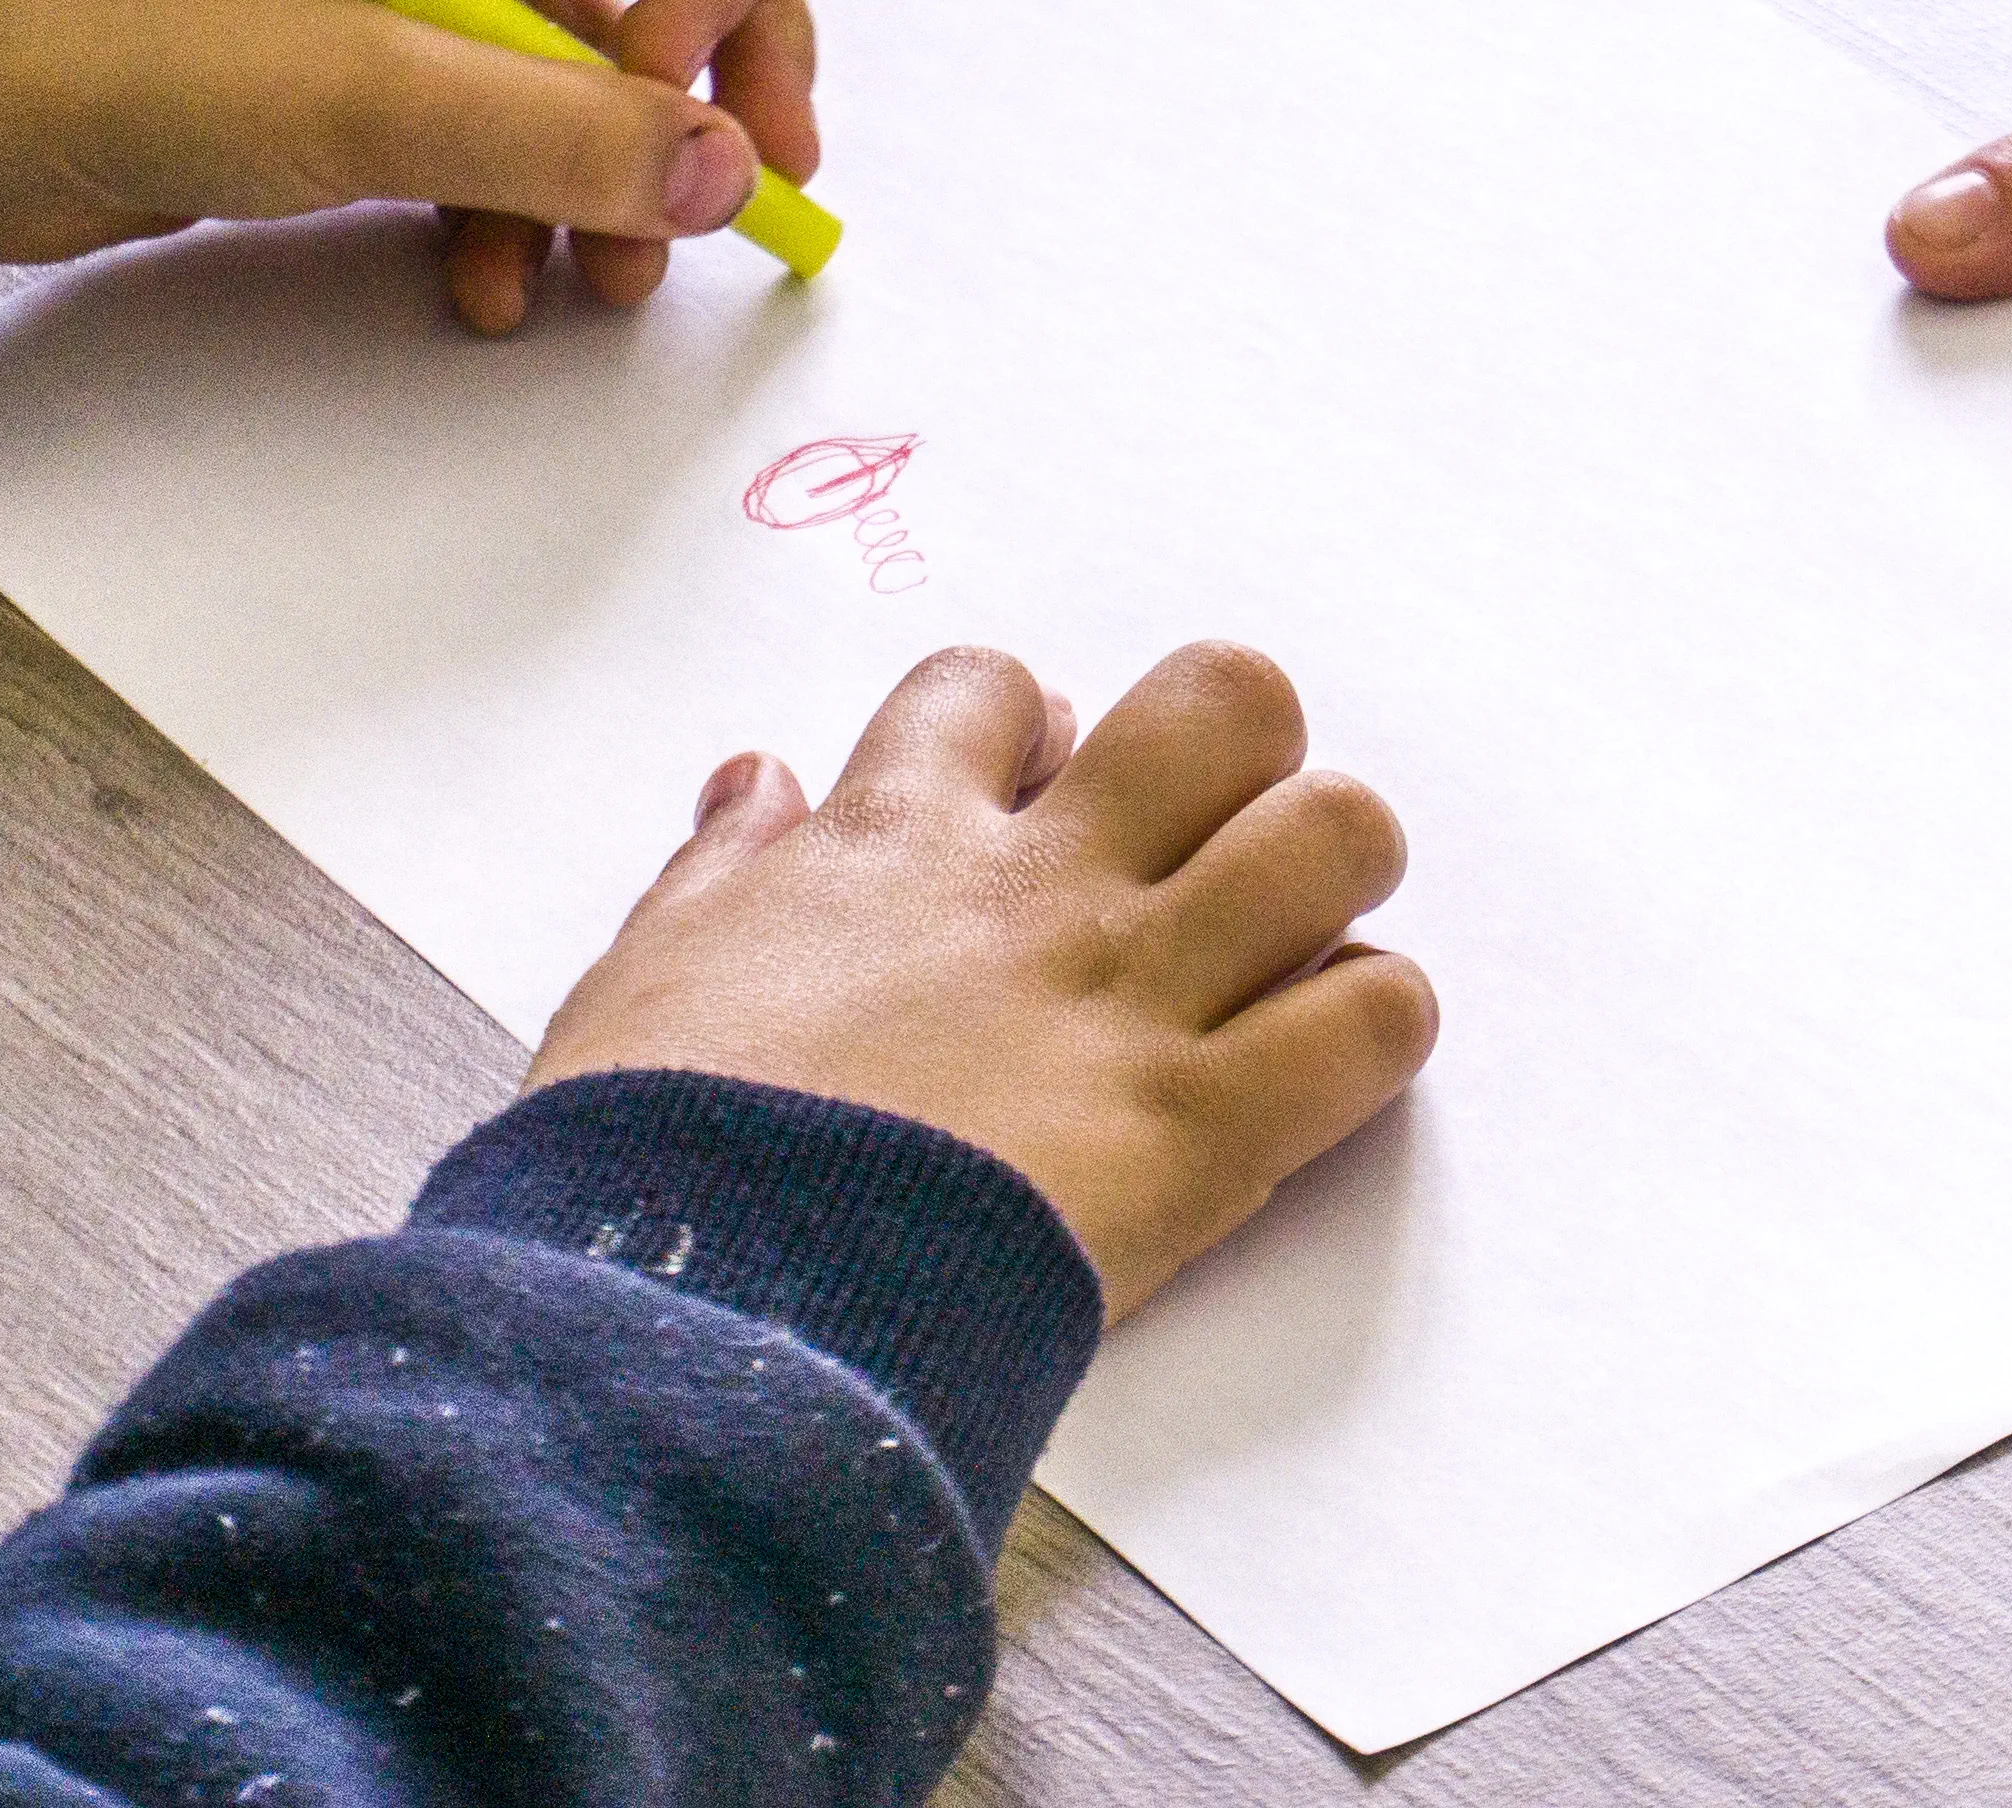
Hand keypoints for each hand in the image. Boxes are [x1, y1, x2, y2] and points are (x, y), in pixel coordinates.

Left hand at [0, 0, 820, 334]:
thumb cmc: (111, 40)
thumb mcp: (363, 94)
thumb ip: (561, 139)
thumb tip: (724, 176)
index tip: (697, 94)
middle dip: (704, 82)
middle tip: (749, 192)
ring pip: (586, 66)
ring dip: (611, 175)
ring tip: (600, 279)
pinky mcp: (366, 66)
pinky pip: (503, 130)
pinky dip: (519, 211)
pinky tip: (484, 285)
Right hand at [530, 641, 1437, 1315]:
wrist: (696, 1324)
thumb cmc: (643, 1169)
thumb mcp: (638, 984)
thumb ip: (717, 873)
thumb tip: (755, 783)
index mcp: (890, 842)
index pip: (997, 688)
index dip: (1029, 727)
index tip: (1031, 788)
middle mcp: (1037, 891)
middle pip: (1223, 704)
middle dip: (1235, 752)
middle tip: (1205, 840)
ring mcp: (1133, 998)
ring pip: (1334, 835)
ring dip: (1329, 873)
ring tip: (1291, 937)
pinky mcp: (1202, 1130)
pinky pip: (1373, 1020)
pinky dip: (1370, 1028)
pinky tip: (1316, 1064)